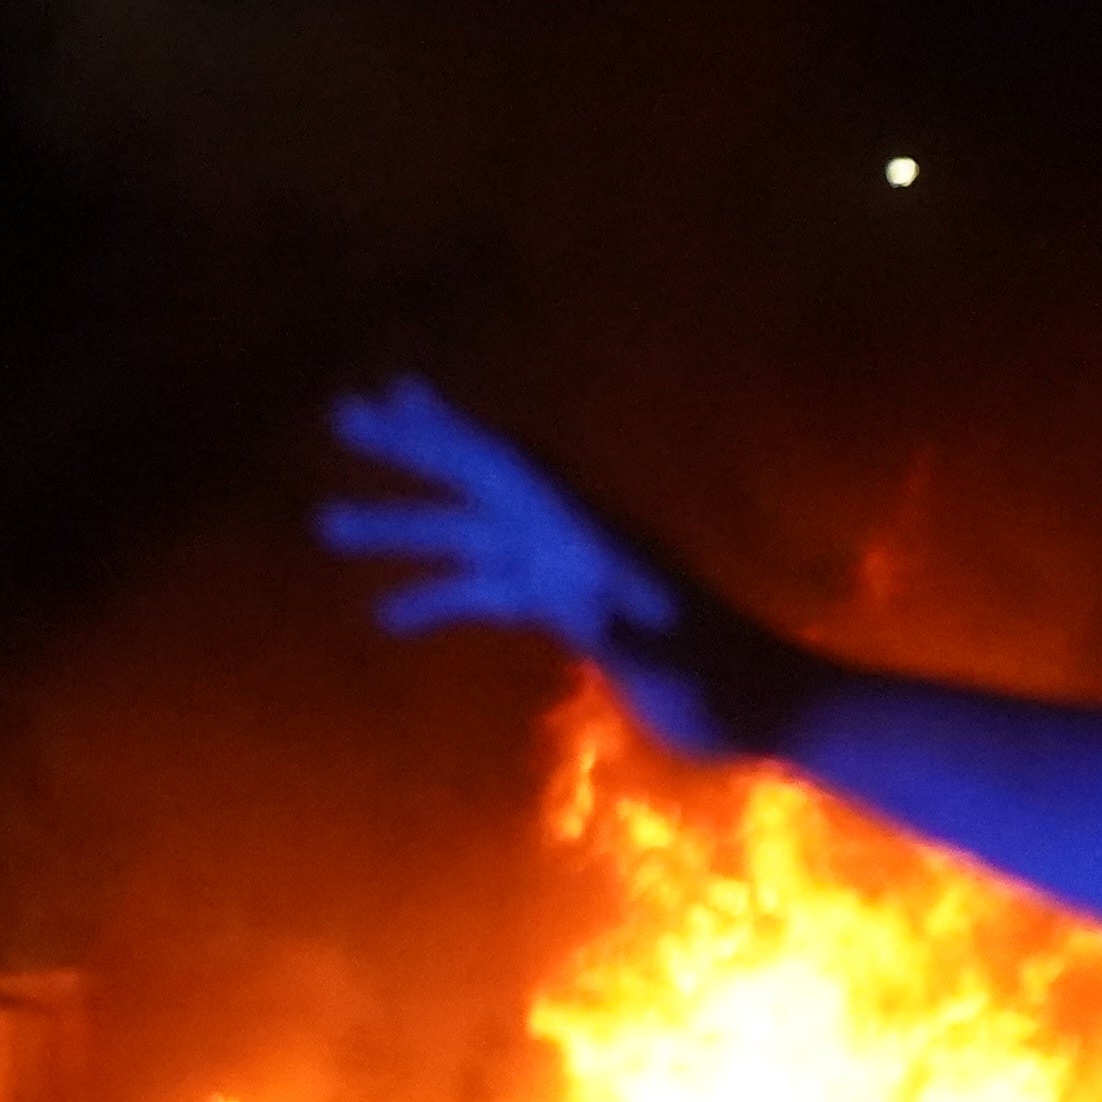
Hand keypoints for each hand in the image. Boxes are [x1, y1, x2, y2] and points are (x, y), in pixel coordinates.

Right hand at [314, 378, 800, 758]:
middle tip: (344, 413)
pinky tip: (386, 617)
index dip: (453, 432)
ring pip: (473, 534)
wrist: (774, 706)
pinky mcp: (569, 611)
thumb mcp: (676, 671)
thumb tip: (581, 604)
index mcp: (596, 539)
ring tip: (327, 522)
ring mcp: (569, 572)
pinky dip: (439, 596)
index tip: (397, 395)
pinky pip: (489, 590)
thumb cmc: (729, 691)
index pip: (513, 470)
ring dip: (406, 525)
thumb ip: (628, 639)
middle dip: (414, 447)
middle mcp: (576, 540)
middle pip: (482, 479)